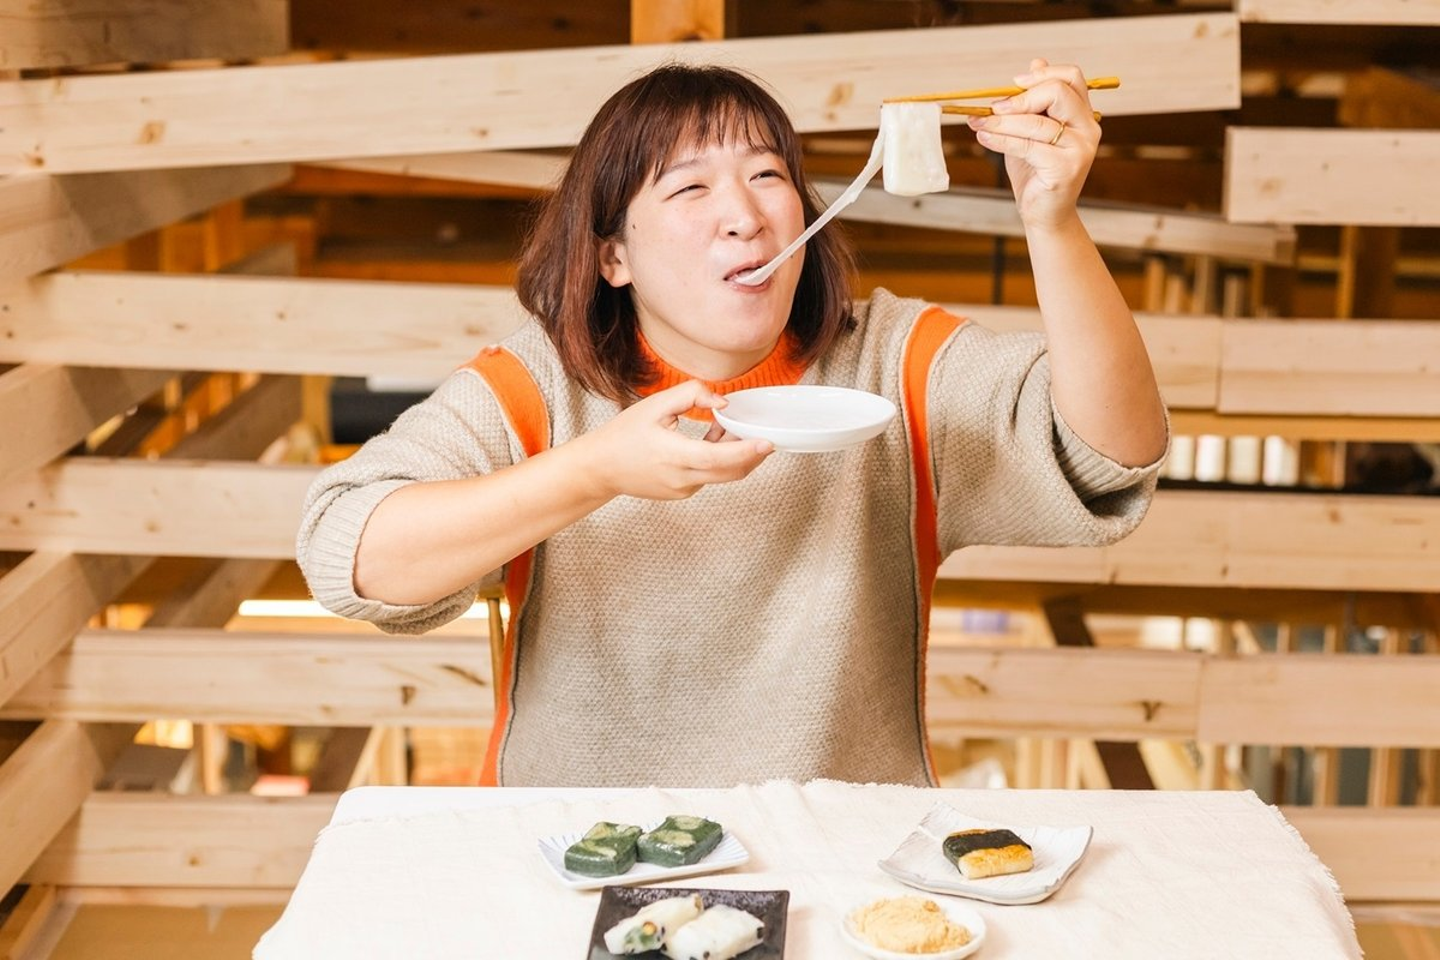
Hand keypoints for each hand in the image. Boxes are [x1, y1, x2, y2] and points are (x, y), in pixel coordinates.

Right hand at [581, 380, 773, 500]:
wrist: (601, 467)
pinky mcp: (682, 493)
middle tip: (765, 435)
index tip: (767, 443)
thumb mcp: (655, 405)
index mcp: (674, 455)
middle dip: (753, 455)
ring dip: (735, 456)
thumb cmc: (625, 434)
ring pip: (722, 475)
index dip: (745, 451)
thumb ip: (691, 395)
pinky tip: (713, 441)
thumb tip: (723, 403)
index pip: (718, 457)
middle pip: (730, 472)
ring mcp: (683, 489)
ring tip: (732, 429)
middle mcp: (682, 478)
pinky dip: (718, 461)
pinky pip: (709, 477)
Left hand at [966, 58, 1099, 228]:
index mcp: (1083, 115)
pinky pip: (1027, 145)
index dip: (1043, 74)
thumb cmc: (1035, 171)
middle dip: (1021, 97)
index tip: (1014, 83)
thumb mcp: (1032, 131)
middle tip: (994, 107)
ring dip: (1001, 121)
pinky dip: (1000, 140)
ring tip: (979, 123)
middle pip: (1058, 92)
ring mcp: (1080, 149)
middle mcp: (1088, 129)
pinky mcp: (1065, 169)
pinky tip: (984, 137)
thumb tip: (1036, 62)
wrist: (1044, 213)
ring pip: (1036, 122)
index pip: (1072, 77)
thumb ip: (1034, 101)